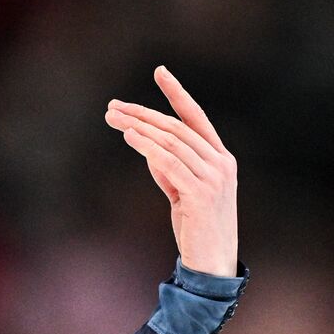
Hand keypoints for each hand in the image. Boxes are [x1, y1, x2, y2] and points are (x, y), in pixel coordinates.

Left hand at [104, 66, 238, 276]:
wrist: (211, 261)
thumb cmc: (196, 226)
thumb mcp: (182, 190)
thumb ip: (168, 167)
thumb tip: (145, 144)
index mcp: (220, 157)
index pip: (196, 117)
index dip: (177, 93)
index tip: (159, 71)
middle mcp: (221, 162)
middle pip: (176, 128)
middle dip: (142, 114)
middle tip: (113, 107)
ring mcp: (214, 177)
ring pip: (171, 142)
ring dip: (139, 128)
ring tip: (113, 119)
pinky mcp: (201, 193)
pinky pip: (169, 163)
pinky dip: (148, 147)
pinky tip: (130, 137)